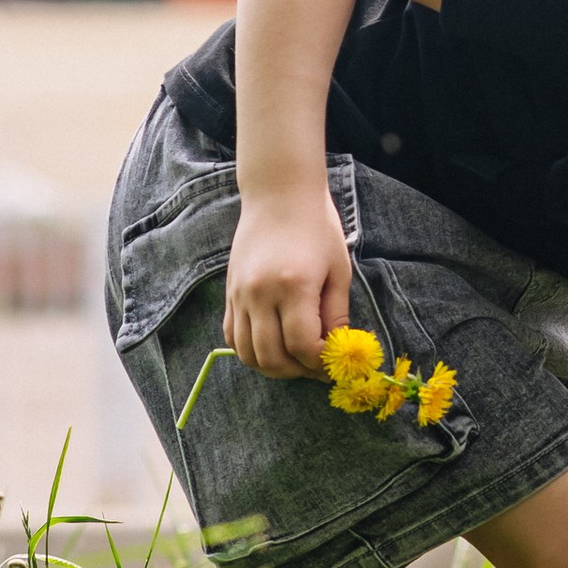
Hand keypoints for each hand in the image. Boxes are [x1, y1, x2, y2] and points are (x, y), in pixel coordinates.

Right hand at [223, 186, 351, 377]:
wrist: (279, 196)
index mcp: (294, 287)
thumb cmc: (317, 228)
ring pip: (247, 353)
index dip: (319, 364)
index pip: (302, 346)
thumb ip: (336, 314)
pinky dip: (250, 351)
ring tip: (295, 363)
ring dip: (272, 367)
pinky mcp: (229, 293)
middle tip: (316, 370)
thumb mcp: (338, 271)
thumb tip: (337, 351)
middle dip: (297, 372)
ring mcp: (239, 294)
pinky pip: (231, 335)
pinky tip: (272, 348)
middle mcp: (260, 294)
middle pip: (272, 357)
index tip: (334, 365)